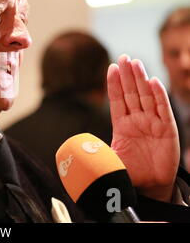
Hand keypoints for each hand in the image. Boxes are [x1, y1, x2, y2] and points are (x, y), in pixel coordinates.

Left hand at [107, 55, 179, 201]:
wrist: (149, 187)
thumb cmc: (129, 172)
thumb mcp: (109, 160)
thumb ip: (96, 153)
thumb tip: (75, 150)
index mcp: (122, 125)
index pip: (117, 100)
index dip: (114, 84)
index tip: (110, 67)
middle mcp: (137, 120)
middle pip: (131, 93)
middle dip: (126, 75)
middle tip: (123, 56)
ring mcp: (152, 123)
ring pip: (146, 96)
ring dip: (140, 79)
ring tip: (135, 62)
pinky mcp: (167, 130)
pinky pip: (162, 110)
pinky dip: (159, 96)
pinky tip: (153, 82)